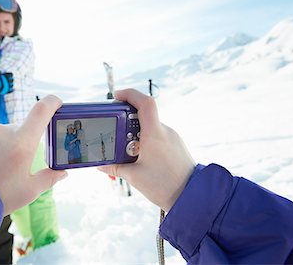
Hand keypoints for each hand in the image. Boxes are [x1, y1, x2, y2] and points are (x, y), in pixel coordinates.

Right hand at [98, 89, 195, 211]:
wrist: (192, 198)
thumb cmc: (164, 186)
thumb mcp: (134, 177)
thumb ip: (114, 168)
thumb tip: (100, 165)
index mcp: (155, 134)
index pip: (145, 102)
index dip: (129, 94)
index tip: (116, 96)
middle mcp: (165, 132)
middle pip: (144, 115)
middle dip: (126, 120)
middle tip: (114, 130)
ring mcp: (172, 138)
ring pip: (150, 127)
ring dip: (135, 133)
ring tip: (125, 150)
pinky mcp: (176, 145)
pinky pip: (158, 136)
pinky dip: (145, 140)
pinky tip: (139, 156)